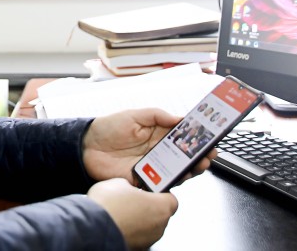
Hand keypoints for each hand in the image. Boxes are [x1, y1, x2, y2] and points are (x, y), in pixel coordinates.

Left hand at [82, 108, 215, 184]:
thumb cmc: (108, 128)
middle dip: (200, 154)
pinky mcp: (145, 179)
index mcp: (157, 133)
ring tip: (200, 164)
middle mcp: (158, 150)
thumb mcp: (134, 115)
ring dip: (192, 168)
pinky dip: (174, 180)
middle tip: (210, 153)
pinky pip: (163, 182)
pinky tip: (181, 176)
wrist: (86, 147)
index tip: (210, 135)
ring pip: (179, 169)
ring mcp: (153, 165)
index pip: (182, 135)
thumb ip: (157, 116)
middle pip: (185, 154)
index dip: (197, 135)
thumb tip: (179, 118)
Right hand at [87, 178, 177, 249]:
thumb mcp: (118, 182)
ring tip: (120, 210)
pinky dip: (130, 229)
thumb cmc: (109, 205)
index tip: (148, 188)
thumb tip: (127, 187)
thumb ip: (129, 184)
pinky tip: (116, 221)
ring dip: (138, 218)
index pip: (170, 198)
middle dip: (147, 205)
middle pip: (159, 213)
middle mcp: (160, 226)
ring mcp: (149, 239)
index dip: (159, 192)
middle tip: (131, 198)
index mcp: (161, 207)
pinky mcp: (138, 247)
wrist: (93, 227)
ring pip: (148, 225)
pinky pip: (138, 235)